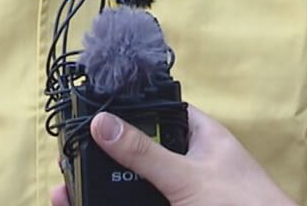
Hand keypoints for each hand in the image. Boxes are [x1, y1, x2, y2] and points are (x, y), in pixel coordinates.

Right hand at [48, 108, 296, 205]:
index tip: (88, 121)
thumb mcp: (185, 176)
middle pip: (138, 153)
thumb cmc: (241, 202)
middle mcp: (191, 160)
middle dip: (103, 160)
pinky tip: (88, 203)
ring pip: (135, 185)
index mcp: (201, 135)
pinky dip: (118, 202)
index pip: (158, 111)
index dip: (126, 113)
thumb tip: (103, 123)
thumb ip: (145, 152)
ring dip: (102, 188)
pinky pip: (141, 202)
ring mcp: (183, 189)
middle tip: (66, 167)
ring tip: (65, 193)